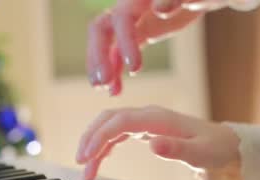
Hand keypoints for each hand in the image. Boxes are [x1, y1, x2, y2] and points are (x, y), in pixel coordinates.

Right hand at [76, 106, 240, 179]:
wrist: (225, 143)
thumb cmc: (214, 147)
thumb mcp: (199, 152)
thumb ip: (176, 148)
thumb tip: (151, 144)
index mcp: (157, 118)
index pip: (120, 121)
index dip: (100, 136)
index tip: (87, 156)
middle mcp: (148, 115)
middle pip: (109, 119)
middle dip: (90, 138)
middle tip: (80, 162)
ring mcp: (146, 120)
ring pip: (110, 125)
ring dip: (95, 142)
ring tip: (86, 168)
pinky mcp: (146, 129)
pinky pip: (118, 132)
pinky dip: (105, 145)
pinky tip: (98, 160)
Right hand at [86, 0, 202, 95]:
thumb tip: (159, 9)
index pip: (122, 18)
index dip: (125, 42)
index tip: (134, 68)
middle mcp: (128, 6)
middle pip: (101, 29)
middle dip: (99, 55)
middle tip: (105, 81)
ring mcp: (131, 21)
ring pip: (105, 43)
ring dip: (100, 65)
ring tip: (103, 89)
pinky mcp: (137, 33)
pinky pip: (118, 52)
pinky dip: (115, 71)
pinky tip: (115, 91)